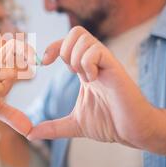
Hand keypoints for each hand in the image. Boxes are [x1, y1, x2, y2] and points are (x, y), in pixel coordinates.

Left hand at [27, 26, 157, 147]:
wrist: (134, 132)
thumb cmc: (110, 124)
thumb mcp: (74, 125)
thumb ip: (52, 127)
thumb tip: (30, 134)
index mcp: (85, 70)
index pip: (67, 43)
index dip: (52, 48)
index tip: (44, 64)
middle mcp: (95, 63)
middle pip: (76, 32)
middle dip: (63, 48)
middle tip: (68, 71)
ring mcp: (105, 63)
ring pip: (84, 38)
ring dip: (75, 57)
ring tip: (83, 78)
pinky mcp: (115, 68)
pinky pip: (96, 50)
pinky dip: (88, 63)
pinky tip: (92, 80)